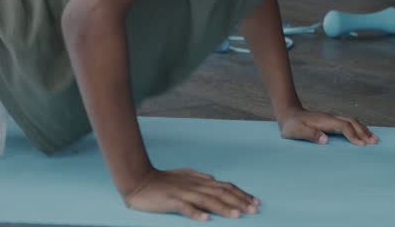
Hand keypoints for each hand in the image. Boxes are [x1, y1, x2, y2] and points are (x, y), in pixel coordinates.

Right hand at [123, 167, 258, 220]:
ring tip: (237, 215)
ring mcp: (184, 193)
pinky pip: (185, 208)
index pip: (226, 187)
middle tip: (254, 210)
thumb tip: (214, 179)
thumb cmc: (162, 179)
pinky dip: (196, 213)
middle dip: (239, 202)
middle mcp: (196, 186)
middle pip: (222, 194)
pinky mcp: (172, 201)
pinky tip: (206, 219)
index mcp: (200, 181)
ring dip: (224, 208)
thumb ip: (200, 177)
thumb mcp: (184, 175)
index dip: (241, 194)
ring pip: (208, 200)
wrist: (139, 180)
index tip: (255, 202)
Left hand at [277, 108, 378, 145]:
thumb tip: (326, 140)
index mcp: (325, 121)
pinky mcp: (331, 122)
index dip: (353, 135)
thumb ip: (310, 135)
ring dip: (363, 129)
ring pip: (352, 122)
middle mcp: (331, 118)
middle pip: (352, 122)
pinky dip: (357, 129)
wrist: (288, 114)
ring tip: (374, 138)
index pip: (344, 126)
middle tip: (375, 141)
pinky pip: (348, 124)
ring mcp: (332, 119)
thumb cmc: (291, 125)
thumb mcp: (296, 131)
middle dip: (364, 131)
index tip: (361, 144)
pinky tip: (362, 134)